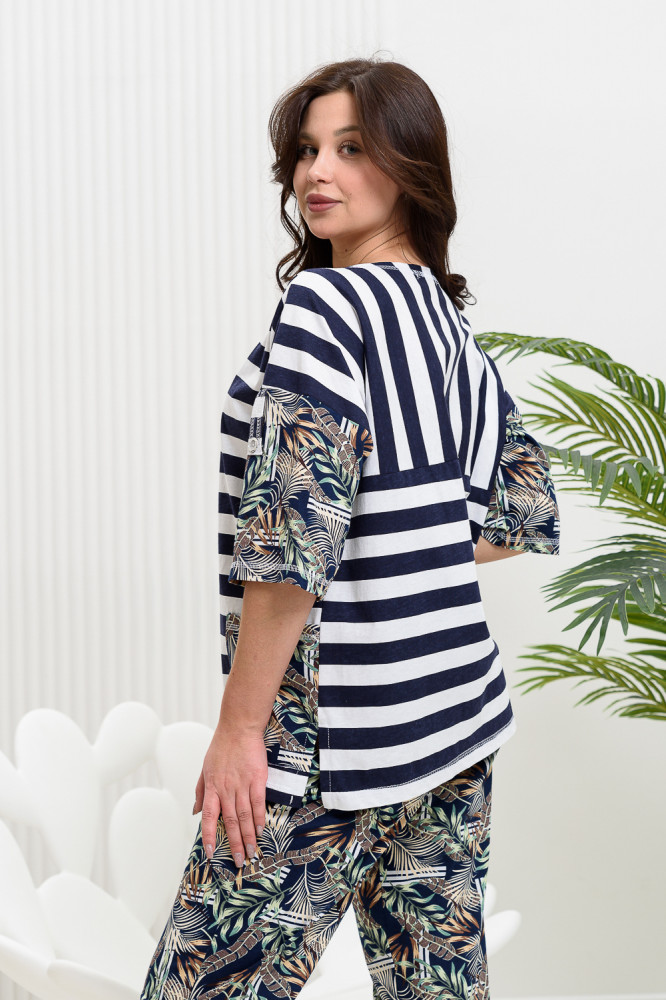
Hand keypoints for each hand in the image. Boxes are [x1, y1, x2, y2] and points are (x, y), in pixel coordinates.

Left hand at [193, 724, 267, 867]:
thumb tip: (196, 811)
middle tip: (239, 861)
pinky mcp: (257, 778)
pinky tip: (260, 830)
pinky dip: (259, 818)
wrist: (238, 728)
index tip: (209, 854)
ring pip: (244, 816)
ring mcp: (242, 784)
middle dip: (234, 843)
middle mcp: (226, 789)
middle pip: (230, 821)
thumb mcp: (205, 768)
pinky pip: (258, 803)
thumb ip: (201, 791)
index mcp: (212, 787)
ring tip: (251, 852)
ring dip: (248, 836)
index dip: (209, 836)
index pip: (209, 817)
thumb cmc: (221, 747)